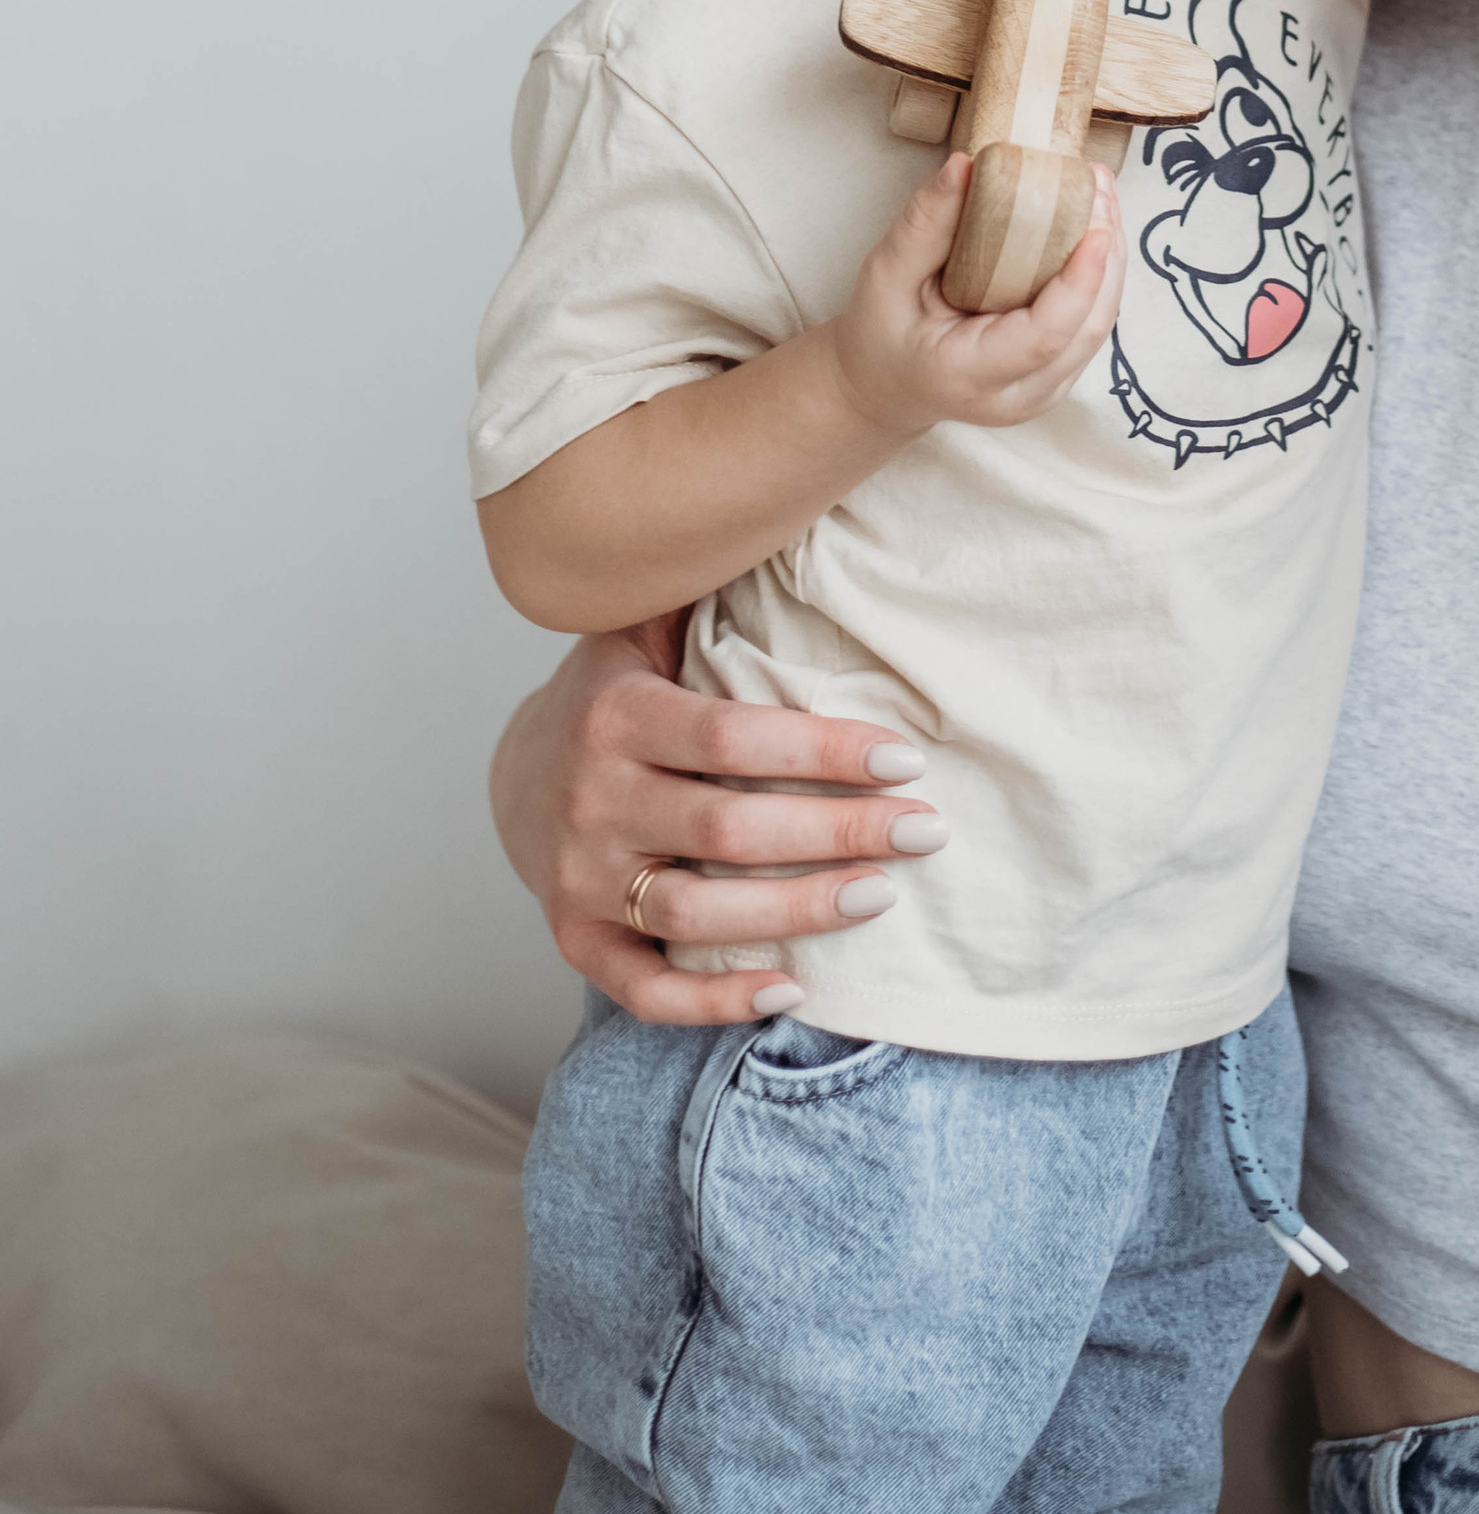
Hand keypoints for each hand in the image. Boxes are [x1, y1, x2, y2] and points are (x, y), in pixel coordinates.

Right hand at [488, 622, 950, 1026]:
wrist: (519, 770)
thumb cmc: (619, 689)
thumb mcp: (646, 626)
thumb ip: (706, 590)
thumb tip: (792, 513)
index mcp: (618, 714)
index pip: (734, 738)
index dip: (823, 750)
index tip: (906, 759)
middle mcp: (592, 799)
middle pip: (727, 830)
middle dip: (836, 832)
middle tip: (925, 832)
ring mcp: (578, 879)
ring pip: (693, 913)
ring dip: (794, 912)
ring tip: (879, 895)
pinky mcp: (575, 941)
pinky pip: (645, 990)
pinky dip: (714, 1000)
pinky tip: (792, 988)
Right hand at [825, 149, 1125, 444]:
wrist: (888, 384)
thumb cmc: (882, 330)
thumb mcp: (887, 273)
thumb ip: (925, 222)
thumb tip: (966, 164)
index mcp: (967, 375)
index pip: (1042, 336)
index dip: (1078, 283)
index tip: (1097, 227)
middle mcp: (1017, 397)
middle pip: (1085, 329)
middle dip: (1105, 256)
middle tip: (1097, 183)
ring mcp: (1043, 392)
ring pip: (1098, 326)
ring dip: (1110, 258)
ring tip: (1101, 191)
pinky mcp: (1057, 375)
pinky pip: (1091, 323)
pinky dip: (1100, 273)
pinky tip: (1093, 223)